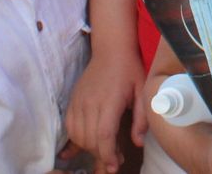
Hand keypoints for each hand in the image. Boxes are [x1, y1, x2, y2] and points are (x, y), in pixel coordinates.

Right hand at [65, 52, 143, 173]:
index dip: (107, 154)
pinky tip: (85, 143)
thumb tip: (138, 143)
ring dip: (89, 148)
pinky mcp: (72, 100)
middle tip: (115, 161)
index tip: (113, 166)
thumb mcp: (142, 91)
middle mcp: (90, 102)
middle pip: (89, 139)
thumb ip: (141, 118)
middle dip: (101, 155)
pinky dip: (75, 138)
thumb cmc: (130, 70)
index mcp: (109, 100)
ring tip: (104, 150)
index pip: (103, 135)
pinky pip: (69, 126)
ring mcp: (78, 101)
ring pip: (77, 135)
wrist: (111, 49)